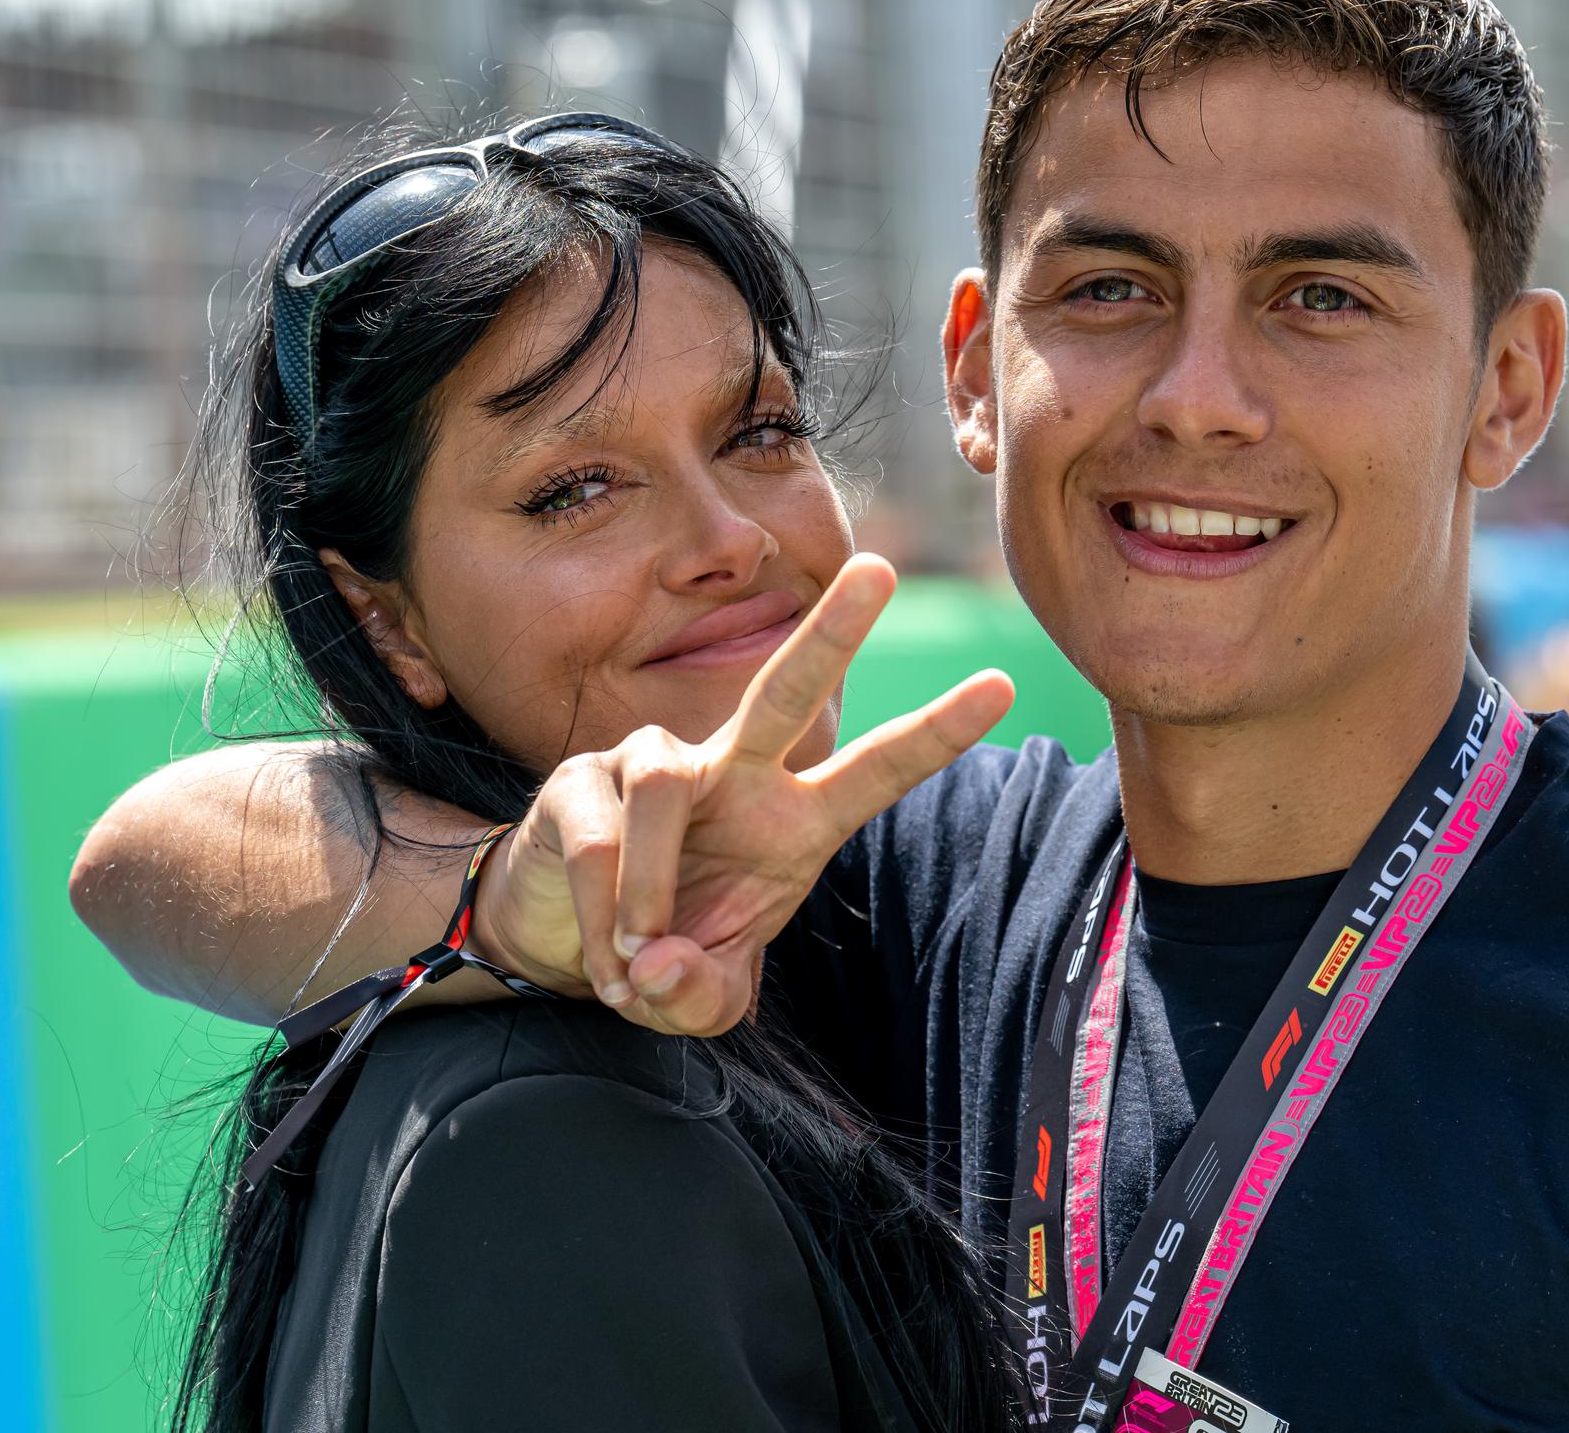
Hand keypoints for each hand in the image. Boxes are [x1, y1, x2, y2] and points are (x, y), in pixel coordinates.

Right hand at [467, 555, 1013, 1034]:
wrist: (564, 947)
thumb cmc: (659, 957)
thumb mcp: (698, 1002)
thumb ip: (698, 997)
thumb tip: (660, 965)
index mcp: (792, 820)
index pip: (874, 767)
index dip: (936, 731)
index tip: (1004, 685)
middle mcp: (734, 773)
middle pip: (787, 690)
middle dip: (832, 630)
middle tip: (880, 567)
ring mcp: (654, 763)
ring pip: (664, 788)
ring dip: (649, 889)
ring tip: (635, 960)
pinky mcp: (581, 778)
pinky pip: (600, 837)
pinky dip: (601, 908)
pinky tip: (603, 949)